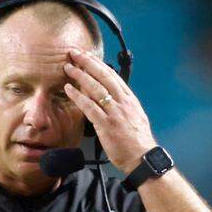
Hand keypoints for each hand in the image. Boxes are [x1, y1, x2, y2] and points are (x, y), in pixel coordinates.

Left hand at [63, 48, 157, 174]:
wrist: (142, 158)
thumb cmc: (137, 142)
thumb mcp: (134, 117)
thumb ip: (122, 106)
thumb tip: (108, 99)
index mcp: (129, 99)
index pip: (112, 76)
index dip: (98, 64)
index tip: (88, 57)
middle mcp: (123, 102)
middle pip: (103, 76)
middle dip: (88, 62)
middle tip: (75, 53)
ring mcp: (115, 113)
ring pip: (95, 88)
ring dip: (80, 76)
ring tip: (69, 67)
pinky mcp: (107, 125)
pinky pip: (89, 107)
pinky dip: (78, 96)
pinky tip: (69, 89)